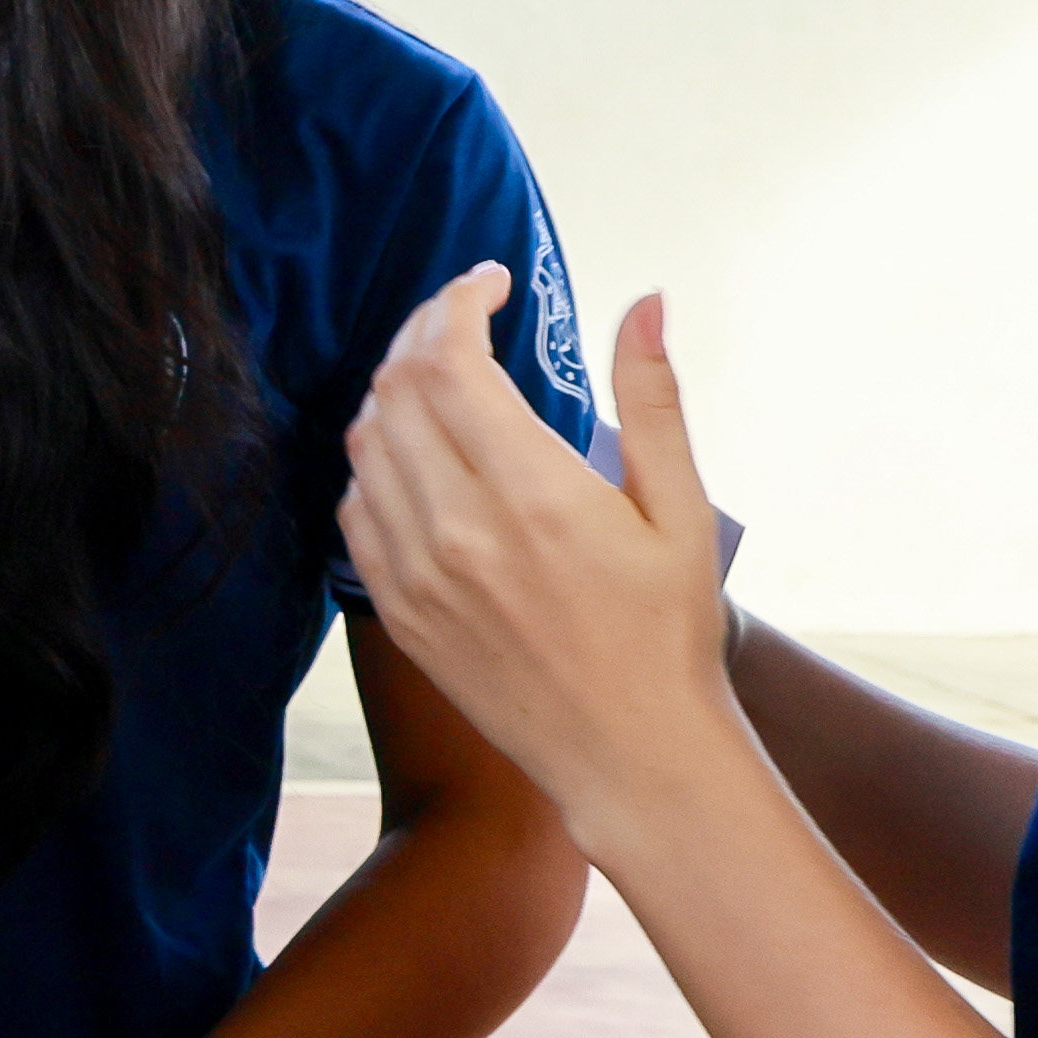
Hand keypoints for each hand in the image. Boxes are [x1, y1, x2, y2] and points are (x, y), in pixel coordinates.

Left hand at [338, 271, 733, 839]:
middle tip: (466, 318)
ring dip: (394, 390)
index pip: (450, 361)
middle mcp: (458, 531)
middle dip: (424, 332)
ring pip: (366, 444)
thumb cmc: (668, 634)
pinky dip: (377, 461)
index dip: (458, 302)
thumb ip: (653, 400)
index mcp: (533, 496)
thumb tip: (645, 302)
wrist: (627, 755)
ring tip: (442, 374)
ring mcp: (416, 574)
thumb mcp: (681, 512)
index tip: (490, 283)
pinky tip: (419, 452)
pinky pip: (357, 509)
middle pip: (396, 390)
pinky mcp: (397, 610)